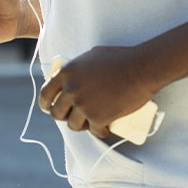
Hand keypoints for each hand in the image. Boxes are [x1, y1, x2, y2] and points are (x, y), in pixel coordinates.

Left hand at [39, 46, 158, 139]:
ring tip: (91, 123)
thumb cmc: (120, 58)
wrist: (141, 68)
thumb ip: (78, 67)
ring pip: (73, 125)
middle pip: (57, 113)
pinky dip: (101, 132)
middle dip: (64, 117)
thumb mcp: (92, 56)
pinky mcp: (98, 118)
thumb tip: (72, 74)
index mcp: (67, 73)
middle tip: (75, 116)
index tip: (50, 108)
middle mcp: (71, 90)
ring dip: (81, 126)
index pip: (46, 93)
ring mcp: (84, 105)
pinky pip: (95, 131)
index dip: (46, 104)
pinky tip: (105, 129)